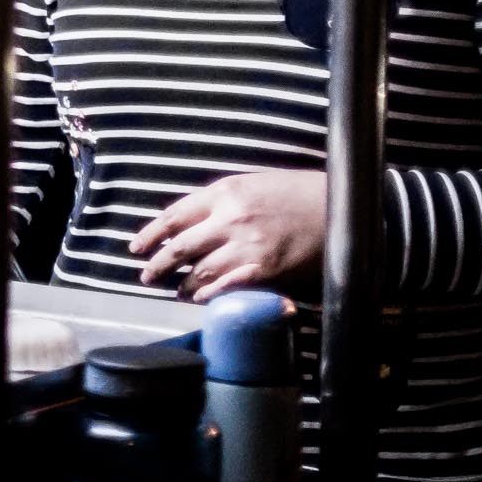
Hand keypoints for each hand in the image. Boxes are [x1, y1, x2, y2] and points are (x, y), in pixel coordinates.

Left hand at [130, 170, 327, 299]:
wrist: (344, 206)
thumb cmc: (299, 191)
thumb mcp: (253, 183)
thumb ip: (220, 200)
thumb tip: (191, 220)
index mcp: (224, 192)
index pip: (173, 216)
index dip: (151, 234)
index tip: (137, 247)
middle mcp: (229, 218)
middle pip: (180, 247)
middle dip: (158, 265)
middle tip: (146, 276)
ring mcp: (246, 246)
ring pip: (200, 271)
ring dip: (184, 285)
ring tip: (178, 291)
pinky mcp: (265, 269)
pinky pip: (227, 286)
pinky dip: (211, 294)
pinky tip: (203, 299)